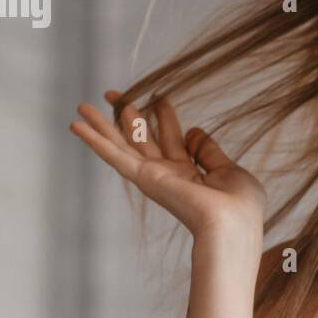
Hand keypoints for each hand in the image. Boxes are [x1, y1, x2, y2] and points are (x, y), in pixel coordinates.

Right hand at [68, 91, 266, 242]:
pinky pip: (114, 156)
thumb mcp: (228, 170)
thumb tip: (195, 131)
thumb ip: (209, 152)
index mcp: (190, 173)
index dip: (164, 116)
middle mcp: (168, 174)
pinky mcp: (143, 178)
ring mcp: (153, 176)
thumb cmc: (240, 205)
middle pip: (141, 138)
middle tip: (112, 93)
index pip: (171, 138)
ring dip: (100, 125)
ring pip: (121, 145)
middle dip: (128, 114)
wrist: (233, 224)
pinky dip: (94, 140)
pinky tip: (77, 126)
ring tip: (82, 106)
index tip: (159, 96)